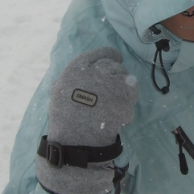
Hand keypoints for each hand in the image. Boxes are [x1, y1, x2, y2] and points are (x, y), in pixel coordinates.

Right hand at [37, 47, 137, 193]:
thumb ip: (78, 76)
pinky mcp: (124, 97)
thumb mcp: (61, 90)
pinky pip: (132, 92)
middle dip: (114, 75)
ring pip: (125, 77)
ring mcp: (112, 83)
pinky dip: (128, 101)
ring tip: (113, 103)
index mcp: (78, 68)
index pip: (100, 54)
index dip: (109, 55)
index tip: (116, 58)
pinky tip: (118, 112)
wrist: (76, 140)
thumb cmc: (66, 118)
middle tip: (111, 89)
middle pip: (113, 66)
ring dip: (122, 88)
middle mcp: (95, 71)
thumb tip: (96, 68)